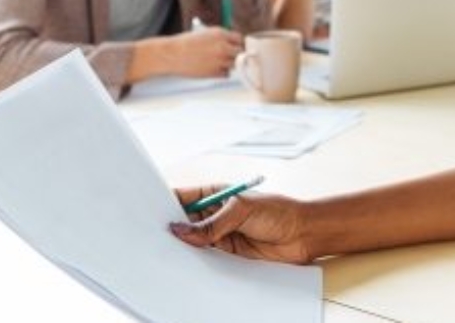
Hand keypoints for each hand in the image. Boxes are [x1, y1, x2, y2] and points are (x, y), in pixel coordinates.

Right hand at [167, 27, 243, 76]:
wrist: (172, 54)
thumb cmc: (185, 43)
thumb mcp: (205, 34)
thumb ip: (220, 38)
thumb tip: (233, 44)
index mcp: (220, 34)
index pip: (240, 39)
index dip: (237, 43)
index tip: (235, 47)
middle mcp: (223, 47)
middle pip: (241, 52)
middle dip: (236, 54)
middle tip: (230, 56)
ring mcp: (220, 60)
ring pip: (235, 64)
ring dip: (229, 64)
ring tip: (218, 62)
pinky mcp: (214, 72)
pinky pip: (226, 74)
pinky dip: (222, 72)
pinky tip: (213, 68)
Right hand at [170, 187, 313, 263]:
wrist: (301, 234)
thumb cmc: (278, 211)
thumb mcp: (240, 211)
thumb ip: (210, 224)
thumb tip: (181, 230)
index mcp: (215, 193)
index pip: (184, 197)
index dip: (166, 203)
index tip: (153, 211)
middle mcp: (215, 212)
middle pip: (184, 221)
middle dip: (172, 227)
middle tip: (157, 234)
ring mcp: (220, 232)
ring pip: (194, 239)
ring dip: (184, 244)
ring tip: (169, 249)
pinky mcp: (227, 251)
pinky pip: (205, 255)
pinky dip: (196, 258)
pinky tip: (189, 260)